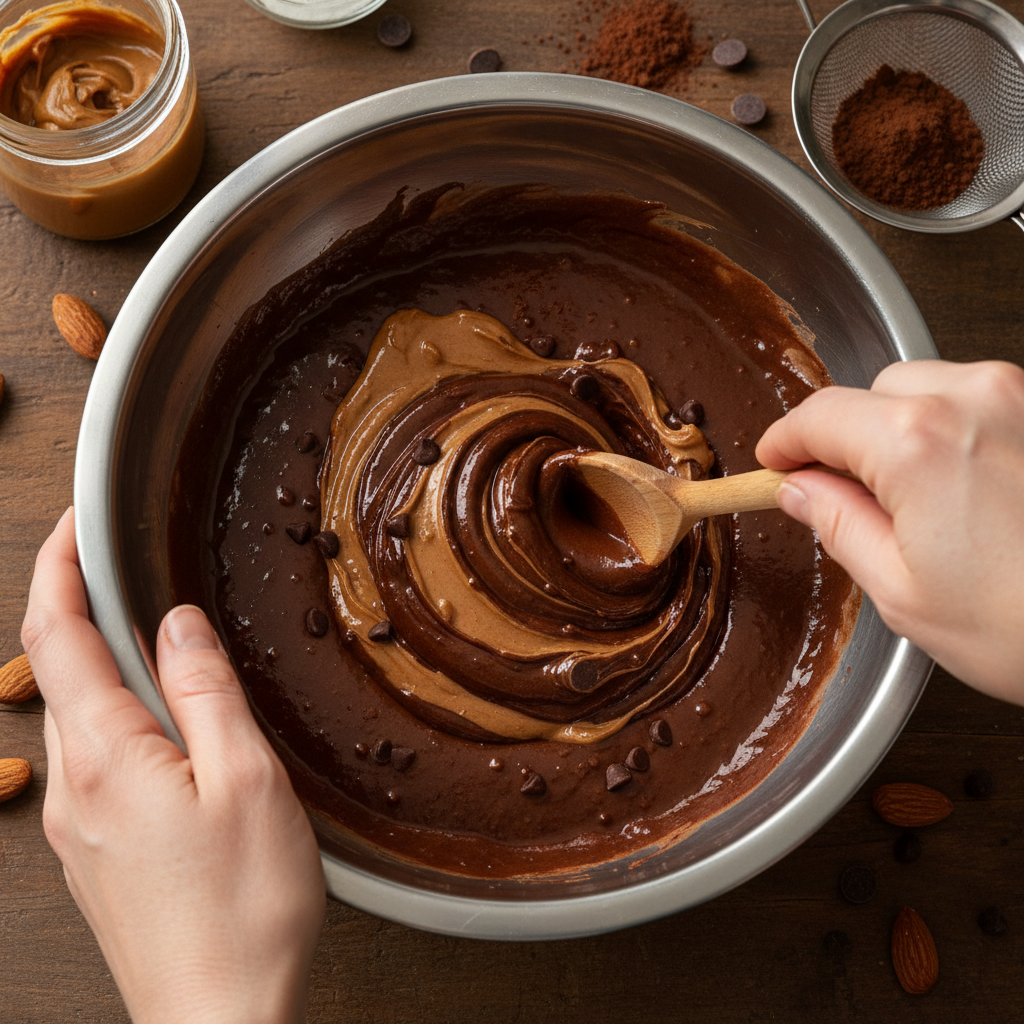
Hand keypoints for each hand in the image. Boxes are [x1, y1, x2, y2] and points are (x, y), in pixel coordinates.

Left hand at [22, 508, 325, 1023]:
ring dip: (102, 661)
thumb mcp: (246, 780)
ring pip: (78, 714)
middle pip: (59, 669)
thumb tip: (176, 624)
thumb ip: (204, 690)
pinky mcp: (98, 851)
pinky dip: (117, 713)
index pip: (60, 634)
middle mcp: (76, 786)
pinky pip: (94, 757)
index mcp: (108, 757)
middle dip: (79, 606)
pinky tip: (164, 724)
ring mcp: (80, 823)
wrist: (218, 1020)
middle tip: (123, 567)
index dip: (61, 568)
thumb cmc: (243, 911)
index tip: (77, 525)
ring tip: (153, 638)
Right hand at [755, 359, 1023, 705]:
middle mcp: (973, 399)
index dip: (785, 441)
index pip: (819, 417)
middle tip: (842, 494)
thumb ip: (837, 525)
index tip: (775, 462)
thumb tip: (801, 491)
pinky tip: (964, 493)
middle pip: (873, 393)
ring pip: (928, 390)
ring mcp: (1022, 398)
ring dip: (902, 431)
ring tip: (914, 502)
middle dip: (848, 437)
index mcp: (917, 443)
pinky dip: (953, 433)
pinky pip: (980, 402)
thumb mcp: (902, 591)